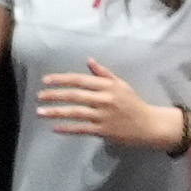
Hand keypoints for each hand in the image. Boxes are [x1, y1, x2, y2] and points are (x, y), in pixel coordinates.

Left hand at [36, 62, 176, 148]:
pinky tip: (54, 128)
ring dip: (55, 112)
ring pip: (75, 112)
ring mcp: (104, 116)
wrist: (151, 125)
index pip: (80, 80)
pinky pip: (81, 129)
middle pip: (75, 95)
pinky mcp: (104, 131)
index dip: (62, 79)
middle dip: (54, 95)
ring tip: (40, 111)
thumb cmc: (133, 103)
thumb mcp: (121, 85)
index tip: (46, 80)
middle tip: (39, 96)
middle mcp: (105, 100)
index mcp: (108, 87)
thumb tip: (89, 60)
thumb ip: (104, 74)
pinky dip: (67, 129)